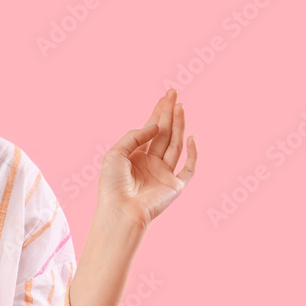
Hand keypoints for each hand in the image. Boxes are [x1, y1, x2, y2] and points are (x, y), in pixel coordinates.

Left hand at [98, 88, 197, 230]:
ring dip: (179, 126)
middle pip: (164, 133)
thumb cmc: (112, 185)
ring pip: (175, 144)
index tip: (166, 97)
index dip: (158, 113)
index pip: (150, 130)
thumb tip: (155, 126)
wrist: (120, 211)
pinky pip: (189, 168)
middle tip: (174, 95)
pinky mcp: (175, 186)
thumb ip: (135, 137)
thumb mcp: (115, 154)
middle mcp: (151, 163)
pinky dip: (193, 154)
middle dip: (169, 114)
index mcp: (136, 156)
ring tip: (180, 107)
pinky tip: (191, 137)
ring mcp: (164, 174)